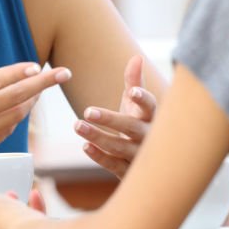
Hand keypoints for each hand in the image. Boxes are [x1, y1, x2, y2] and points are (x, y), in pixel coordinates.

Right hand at [0, 43, 71, 173]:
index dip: (19, 73)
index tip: (37, 65)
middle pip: (16, 97)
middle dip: (44, 84)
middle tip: (64, 73)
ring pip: (16, 115)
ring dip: (34, 100)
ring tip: (44, 88)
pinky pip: (7, 130)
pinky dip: (18, 117)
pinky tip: (24, 106)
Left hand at [73, 54, 156, 178]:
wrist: (151, 162)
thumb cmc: (140, 124)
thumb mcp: (137, 105)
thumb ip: (135, 82)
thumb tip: (137, 57)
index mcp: (151, 117)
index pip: (150, 106)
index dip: (143, 99)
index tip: (132, 92)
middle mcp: (148, 137)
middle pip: (131, 128)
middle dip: (110, 119)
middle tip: (87, 111)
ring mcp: (139, 156)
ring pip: (120, 147)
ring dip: (98, 137)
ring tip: (77, 125)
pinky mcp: (128, 171)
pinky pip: (114, 165)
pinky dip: (100, 157)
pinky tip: (85, 146)